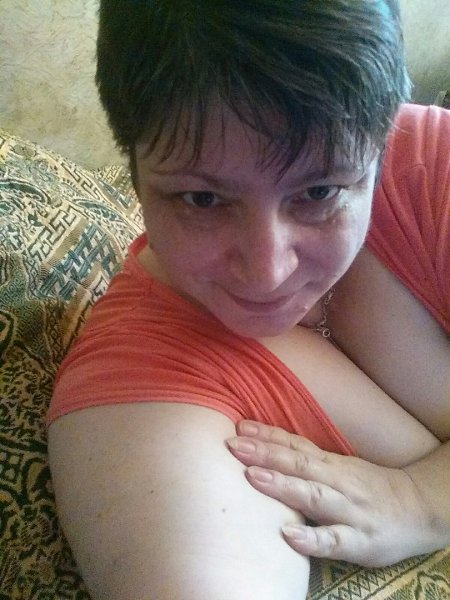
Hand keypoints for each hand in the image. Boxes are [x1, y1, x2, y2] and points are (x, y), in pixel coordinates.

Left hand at [226, 420, 444, 566]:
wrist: (419, 509)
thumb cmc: (368, 488)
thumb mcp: (339, 467)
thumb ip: (306, 461)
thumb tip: (264, 447)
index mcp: (331, 464)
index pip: (295, 445)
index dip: (267, 436)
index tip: (239, 427)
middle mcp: (338, 481)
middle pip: (299, 464)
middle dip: (265, 454)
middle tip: (233, 445)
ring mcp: (349, 511)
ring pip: (313, 496)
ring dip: (283, 485)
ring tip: (253, 477)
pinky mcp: (361, 542)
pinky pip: (334, 541)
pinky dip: (311, 539)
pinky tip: (288, 535)